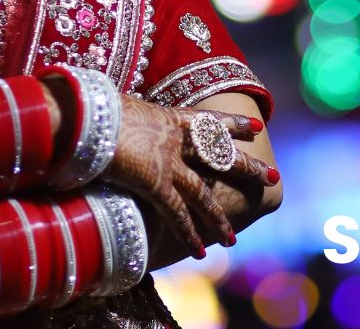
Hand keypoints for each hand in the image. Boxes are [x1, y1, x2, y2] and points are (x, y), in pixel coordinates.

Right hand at [101, 97, 262, 257]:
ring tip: (233, 239)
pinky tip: (200, 253)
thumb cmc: (91, 107)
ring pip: (202, 193)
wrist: (87, 115)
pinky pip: (177, 214)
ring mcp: (168, 162)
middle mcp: (174, 140)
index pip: (207, 121)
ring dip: (217, 218)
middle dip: (246, 167)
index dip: (233, 124)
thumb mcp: (113, 107)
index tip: (256, 126)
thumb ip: (121, 117)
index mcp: (166, 117)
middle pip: (219, 156)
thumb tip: (105, 118)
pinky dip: (188, 233)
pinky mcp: (156, 182)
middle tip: (272, 176)